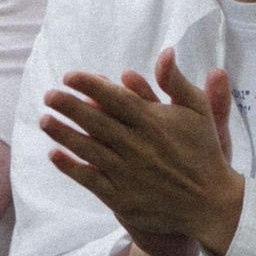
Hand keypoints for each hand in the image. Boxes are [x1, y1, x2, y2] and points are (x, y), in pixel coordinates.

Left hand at [40, 48, 243, 255]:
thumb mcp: (199, 111)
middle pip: (95, 121)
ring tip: (44, 119)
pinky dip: (70, 166)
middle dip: (68, 106)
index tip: (69, 77)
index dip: (89, 85)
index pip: (114, 97)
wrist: (210, 204)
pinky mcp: (122, 197)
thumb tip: (165, 51)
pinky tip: (54, 154)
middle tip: (49, 95)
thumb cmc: (204, 152)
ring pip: (88, 148)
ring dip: (63, 132)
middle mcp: (138, 145)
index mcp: (154, 121)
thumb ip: (176, 82)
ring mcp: (128, 172)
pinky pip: (90, 179)